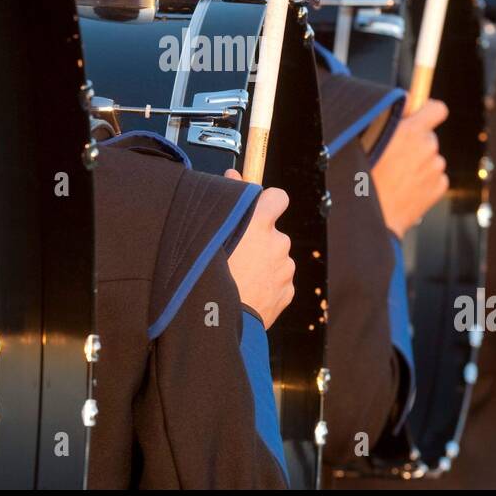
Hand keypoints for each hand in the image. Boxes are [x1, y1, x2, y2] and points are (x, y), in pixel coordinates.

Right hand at [223, 169, 294, 328]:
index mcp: (259, 224)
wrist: (216, 321)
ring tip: (240, 278)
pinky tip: (248, 292)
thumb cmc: (208, 274)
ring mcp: (285, 269)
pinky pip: (279, 281)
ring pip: (276, 259)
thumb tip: (234, 174)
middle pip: (274, 233)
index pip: (278, 197)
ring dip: (263, 264)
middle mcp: (278, 243)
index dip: (268, 201)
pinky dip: (267, 284)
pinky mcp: (288, 292)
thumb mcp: (211, 231)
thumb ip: (228, 200)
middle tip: (237, 255)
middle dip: (260, 241)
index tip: (257, 210)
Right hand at [371, 99, 449, 238]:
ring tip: (396, 176)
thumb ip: (390, 116)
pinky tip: (405, 188)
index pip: (437, 108)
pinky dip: (424, 180)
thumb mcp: (367, 138)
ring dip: (419, 162)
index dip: (427, 110)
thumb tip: (407, 100)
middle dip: (416, 142)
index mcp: (410, 131)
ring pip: (431, 157)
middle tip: (394, 156)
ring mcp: (435, 168)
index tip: (418, 116)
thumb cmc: (362, 178)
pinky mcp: (439, 186)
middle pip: (429, 136)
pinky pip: (435, 176)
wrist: (372, 218)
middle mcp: (427, 147)